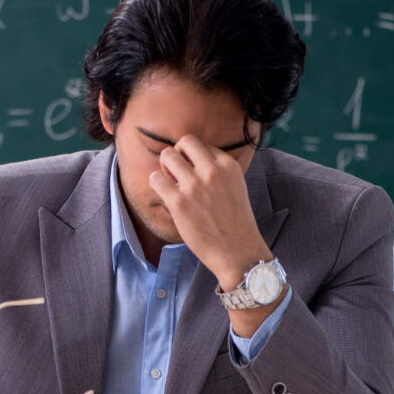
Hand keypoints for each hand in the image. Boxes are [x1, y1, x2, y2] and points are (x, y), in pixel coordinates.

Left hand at [148, 135, 270, 289]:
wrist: (237, 252)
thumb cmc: (234, 222)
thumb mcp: (235, 186)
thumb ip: (217, 171)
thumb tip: (190, 161)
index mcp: (228, 165)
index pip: (202, 146)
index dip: (194, 159)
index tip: (196, 176)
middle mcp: (212, 171)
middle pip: (184, 142)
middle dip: (177, 154)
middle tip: (177, 174)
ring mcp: (195, 185)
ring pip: (166, 155)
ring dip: (164, 168)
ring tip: (171, 185)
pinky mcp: (179, 202)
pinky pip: (155, 179)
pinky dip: (156, 184)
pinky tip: (166, 197)